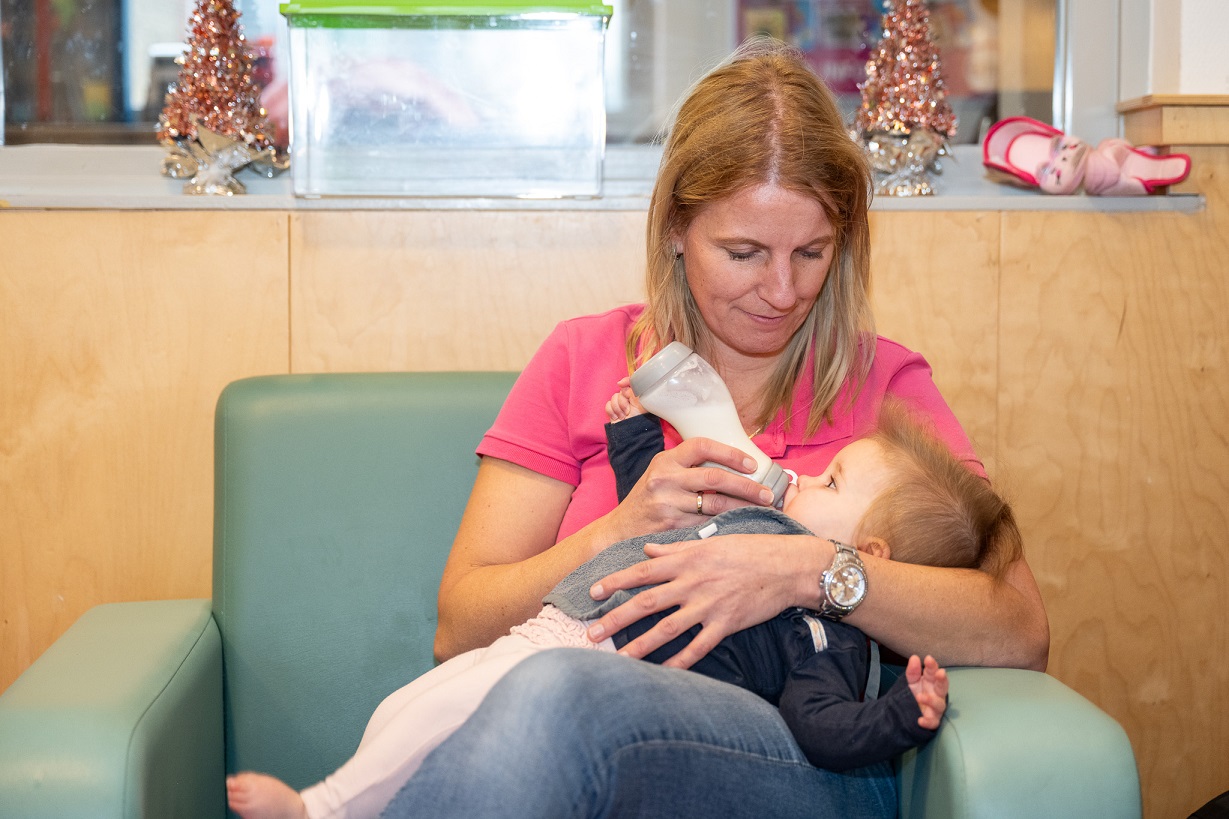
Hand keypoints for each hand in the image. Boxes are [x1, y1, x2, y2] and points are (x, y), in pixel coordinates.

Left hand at [587, 532, 828, 668]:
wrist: (787, 566)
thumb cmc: (750, 549)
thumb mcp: (710, 542)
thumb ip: (676, 548)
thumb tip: (647, 550)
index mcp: (687, 560)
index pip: (643, 572)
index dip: (615, 582)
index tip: (593, 593)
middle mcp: (693, 583)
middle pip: (646, 603)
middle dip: (616, 619)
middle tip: (592, 633)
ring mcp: (709, 605)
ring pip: (666, 629)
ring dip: (639, 645)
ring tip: (617, 658)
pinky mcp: (726, 624)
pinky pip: (698, 648)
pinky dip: (679, 662)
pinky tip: (662, 674)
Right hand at [605, 377, 640, 422]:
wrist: (633, 431)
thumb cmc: (640, 417)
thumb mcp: (640, 400)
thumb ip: (632, 388)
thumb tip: (619, 383)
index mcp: (636, 394)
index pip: (629, 382)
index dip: (625, 382)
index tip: (621, 384)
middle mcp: (628, 398)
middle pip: (620, 391)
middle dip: (623, 401)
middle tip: (628, 410)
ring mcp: (620, 405)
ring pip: (613, 398)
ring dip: (618, 408)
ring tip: (624, 416)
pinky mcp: (613, 411)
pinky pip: (608, 405)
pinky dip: (612, 412)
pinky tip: (617, 417)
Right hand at [606, 437, 773, 539]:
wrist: (620, 530)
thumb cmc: (648, 499)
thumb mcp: (661, 473)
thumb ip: (688, 466)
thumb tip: (733, 462)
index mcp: (665, 459)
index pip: (702, 446)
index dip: (731, 453)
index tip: (752, 464)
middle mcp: (665, 478)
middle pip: (715, 477)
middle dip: (746, 485)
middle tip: (767, 493)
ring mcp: (667, 502)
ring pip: (715, 504)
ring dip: (743, 507)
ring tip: (762, 509)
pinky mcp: (671, 525)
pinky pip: (707, 524)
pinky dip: (727, 524)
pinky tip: (742, 524)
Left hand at [906, 654, 948, 729]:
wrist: (910, 713)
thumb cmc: (916, 694)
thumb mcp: (912, 681)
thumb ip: (913, 671)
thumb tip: (914, 657)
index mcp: (932, 683)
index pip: (933, 672)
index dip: (932, 666)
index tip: (928, 658)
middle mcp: (937, 694)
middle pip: (942, 687)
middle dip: (942, 680)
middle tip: (940, 673)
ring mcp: (936, 708)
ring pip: (939, 705)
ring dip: (931, 700)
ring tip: (920, 696)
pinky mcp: (933, 721)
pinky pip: (933, 722)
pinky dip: (927, 722)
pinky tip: (920, 720)